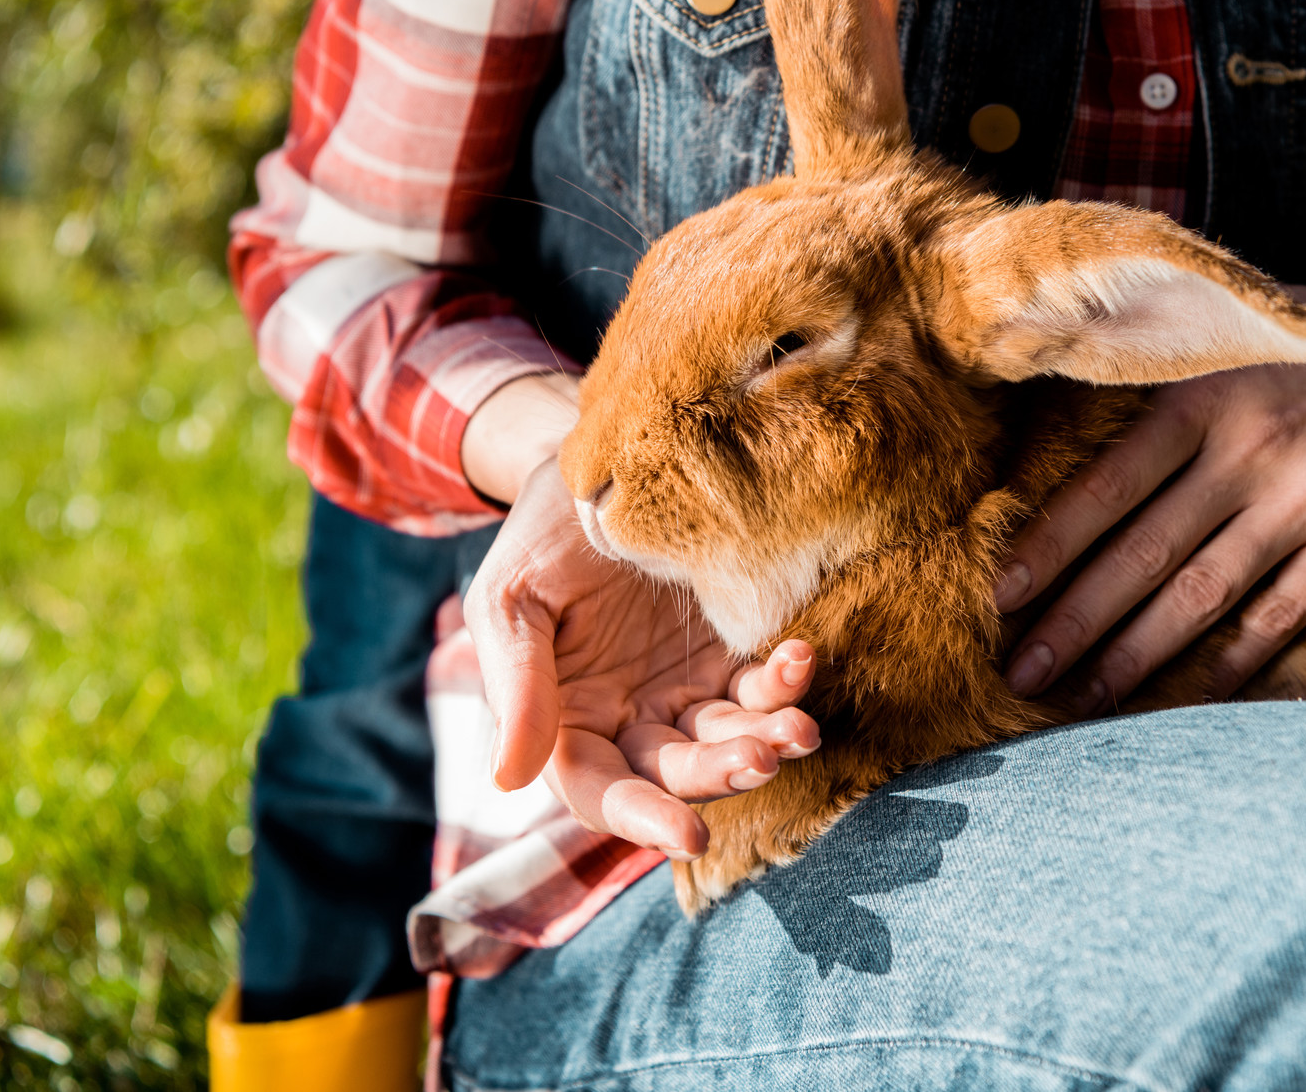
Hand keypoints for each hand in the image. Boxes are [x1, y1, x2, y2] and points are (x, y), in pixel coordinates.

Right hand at [463, 456, 821, 859]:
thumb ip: (517, 687)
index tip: (691, 835)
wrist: (594, 469)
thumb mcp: (511, 602)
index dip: (643, 817)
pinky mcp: (728, 654)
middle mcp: (631, 721)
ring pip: (728, 737)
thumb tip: (507, 780)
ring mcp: (685, 690)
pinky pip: (760, 683)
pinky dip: (783, 681)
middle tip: (760, 759)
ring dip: (766, 741)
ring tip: (798, 729)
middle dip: (721, 773)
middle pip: (677, 772)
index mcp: (568, 723)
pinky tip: (798, 657)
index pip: (601, 791)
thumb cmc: (539, 538)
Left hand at [995, 265, 1305, 713]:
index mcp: (1201, 397)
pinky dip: (1232, 659)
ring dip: (1136, 655)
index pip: (1106, 486)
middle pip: (1144, 553)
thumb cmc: (1303, 346)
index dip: (1048, 544)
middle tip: (1017, 672)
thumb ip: (1147, 369)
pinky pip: (1283, 613)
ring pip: (1204, 594)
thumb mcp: (1222, 334)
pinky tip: (1185, 697)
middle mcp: (1250, 449)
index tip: (994, 594)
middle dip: (1073, 620)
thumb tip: (1036, 383)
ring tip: (1081, 697)